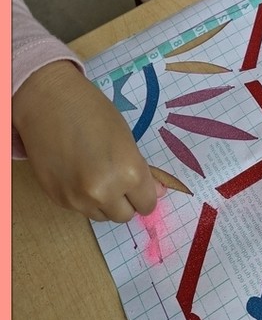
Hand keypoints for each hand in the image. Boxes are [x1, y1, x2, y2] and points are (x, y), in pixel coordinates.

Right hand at [13, 60, 165, 221]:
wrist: (47, 102)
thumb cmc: (93, 112)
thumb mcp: (127, 138)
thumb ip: (142, 171)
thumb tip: (156, 194)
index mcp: (129, 173)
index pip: (147, 204)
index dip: (145, 195)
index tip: (140, 187)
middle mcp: (105, 192)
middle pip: (125, 215)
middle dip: (125, 201)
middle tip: (117, 179)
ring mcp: (79, 199)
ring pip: (102, 216)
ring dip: (104, 202)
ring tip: (96, 175)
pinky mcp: (58, 199)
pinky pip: (80, 209)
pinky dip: (83, 198)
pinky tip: (77, 174)